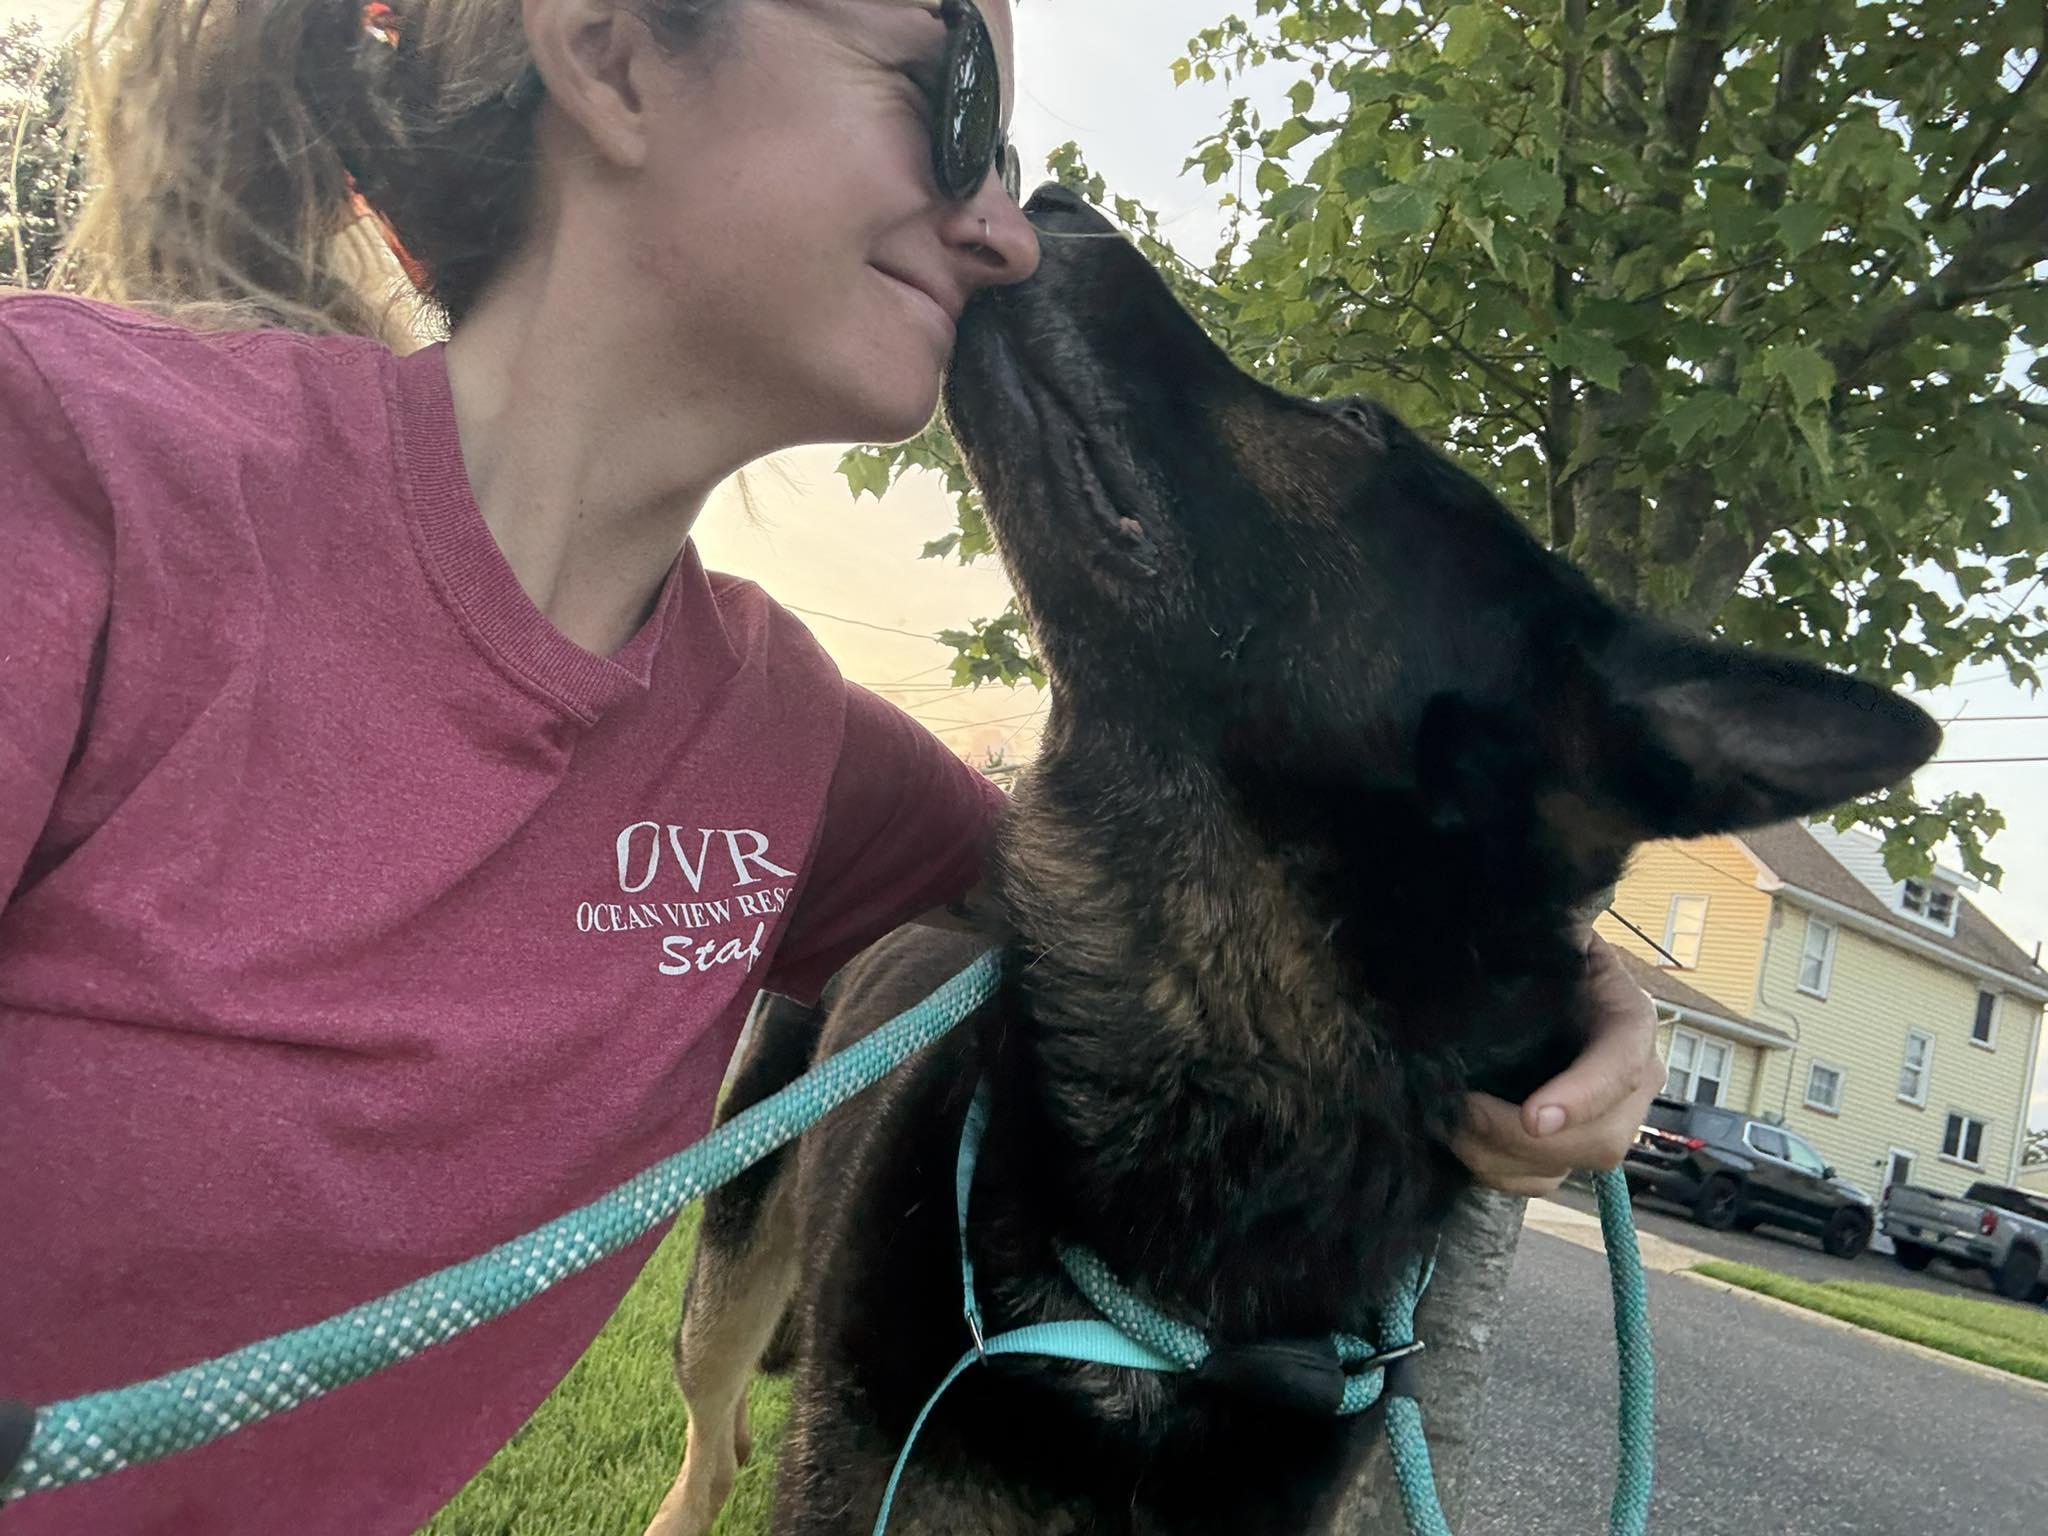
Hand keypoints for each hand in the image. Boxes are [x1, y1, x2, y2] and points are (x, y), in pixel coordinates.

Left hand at [1453, 934, 1662, 1197]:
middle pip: (1602, 1138)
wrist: (1527, 981)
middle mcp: (1630, 1081)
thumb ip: (1554, 930)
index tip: (1533, 1118)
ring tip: (1448, 1127)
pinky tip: (1460, 1143)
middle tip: (1459, 1114)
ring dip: (1501, 1158)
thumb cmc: (1537, 953)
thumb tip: (1543, 924)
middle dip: (1522, 1138)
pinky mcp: (1569, 1148)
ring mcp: (1604, 1120)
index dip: (1582, 1098)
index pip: (1622, 1068)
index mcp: (1629, 1021)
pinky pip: (1541, 1184)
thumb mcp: (1554, 932)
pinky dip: (1497, 1172)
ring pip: (1568, 1169)